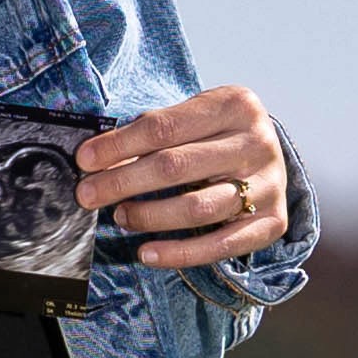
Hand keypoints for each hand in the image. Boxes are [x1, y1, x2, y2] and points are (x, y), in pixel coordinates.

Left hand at [76, 83, 288, 261]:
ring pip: (197, 207)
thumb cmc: (217, 135)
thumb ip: (154, 131)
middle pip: (175, 166)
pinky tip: (147, 253)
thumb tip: (95, 159)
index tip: (85, 160)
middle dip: (122, 182)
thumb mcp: (193, 117)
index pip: (164, 128)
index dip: (118, 146)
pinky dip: (179, 253)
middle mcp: (257, 142)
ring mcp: (269, 183)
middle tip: (88, 195)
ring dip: (149, 216)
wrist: (269, 156)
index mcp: (235, 104)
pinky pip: (220, 245)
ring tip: (120, 217)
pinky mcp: (273, 221)